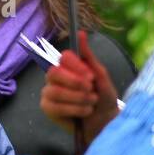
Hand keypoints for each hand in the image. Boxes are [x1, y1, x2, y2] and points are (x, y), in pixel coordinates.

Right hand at [40, 30, 119, 144]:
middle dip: (75, 83)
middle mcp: (55, 78)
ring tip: (91, 103)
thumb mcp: (100, 76)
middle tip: (91, 91)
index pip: (63, 57)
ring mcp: (49, 93)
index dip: (76, 67)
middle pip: (53, 72)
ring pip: (55, 91)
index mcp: (68, 67)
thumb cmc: (104, 98)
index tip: (91, 77)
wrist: (106, 122)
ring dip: (78, 98)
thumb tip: (81, 33)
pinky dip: (74, 109)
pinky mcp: (47, 108)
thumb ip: (88, 57)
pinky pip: (55, 106)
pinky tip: (84, 112)